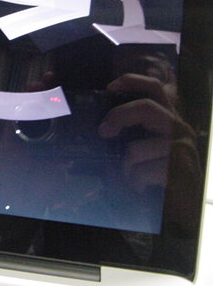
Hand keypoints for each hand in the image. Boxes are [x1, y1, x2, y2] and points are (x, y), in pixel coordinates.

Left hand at [98, 69, 201, 235]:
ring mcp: (181, 149)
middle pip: (147, 107)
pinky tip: (139, 186)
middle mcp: (178, 128)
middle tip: (103, 131)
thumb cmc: (158, 171)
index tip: (110, 87)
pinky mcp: (179, 171)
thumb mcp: (143, 146)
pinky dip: (132, 182)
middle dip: (119, 116)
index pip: (155, 88)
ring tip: (129, 175)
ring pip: (135, 149)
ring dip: (124, 166)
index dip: (132, 81)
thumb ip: (129, 132)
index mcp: (167, 118)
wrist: (184, 204)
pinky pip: (140, 173)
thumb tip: (100, 128)